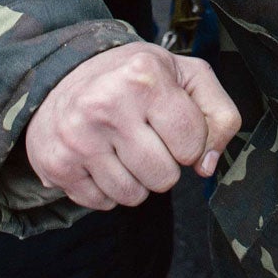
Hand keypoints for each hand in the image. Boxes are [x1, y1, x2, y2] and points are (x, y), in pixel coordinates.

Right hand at [24, 42, 241, 209]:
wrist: (63, 73)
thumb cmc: (133, 77)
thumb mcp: (185, 74)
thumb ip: (218, 114)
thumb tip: (207, 165)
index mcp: (144, 76)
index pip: (192, 143)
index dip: (190, 141)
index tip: (172, 124)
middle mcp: (108, 104)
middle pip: (165, 177)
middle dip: (164, 163)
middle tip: (147, 136)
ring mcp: (79, 137)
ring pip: (134, 196)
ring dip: (137, 178)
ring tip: (123, 147)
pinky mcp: (58, 164)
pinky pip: (103, 203)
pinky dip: (108, 188)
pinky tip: (101, 158)